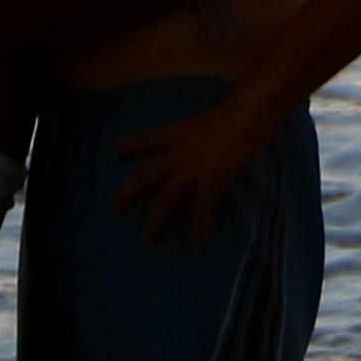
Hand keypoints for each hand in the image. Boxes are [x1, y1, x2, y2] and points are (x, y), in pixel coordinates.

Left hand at [108, 90, 275, 245]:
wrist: (245, 116)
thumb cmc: (232, 113)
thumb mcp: (205, 122)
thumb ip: (196, 136)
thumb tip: (199, 144)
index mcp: (177, 135)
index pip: (146, 139)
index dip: (129, 146)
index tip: (115, 153)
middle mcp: (177, 155)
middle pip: (145, 175)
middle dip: (128, 192)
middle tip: (115, 208)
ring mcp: (191, 171)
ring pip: (163, 199)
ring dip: (154, 221)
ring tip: (147, 238)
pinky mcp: (209, 185)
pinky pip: (200, 213)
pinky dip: (199, 231)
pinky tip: (198, 246)